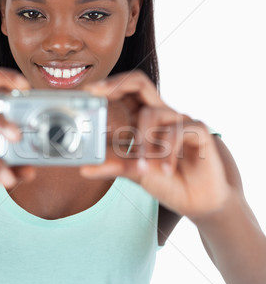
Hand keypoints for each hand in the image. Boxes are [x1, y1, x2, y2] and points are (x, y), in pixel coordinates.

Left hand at [81, 70, 231, 217]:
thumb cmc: (168, 181)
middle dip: (116, 84)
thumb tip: (84, 168)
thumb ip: (114, 167)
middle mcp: (161, 115)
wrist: (200, 201)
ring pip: (154, 113)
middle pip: (140, 83)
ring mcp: (179, 121)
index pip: (125, 93)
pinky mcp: (199, 132)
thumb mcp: (136, 173)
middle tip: (98, 93)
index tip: (87, 91)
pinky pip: (179, 130)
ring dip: (142, 141)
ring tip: (141, 166)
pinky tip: (165, 170)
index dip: (107, 87)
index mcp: (143, 120)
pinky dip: (168, 151)